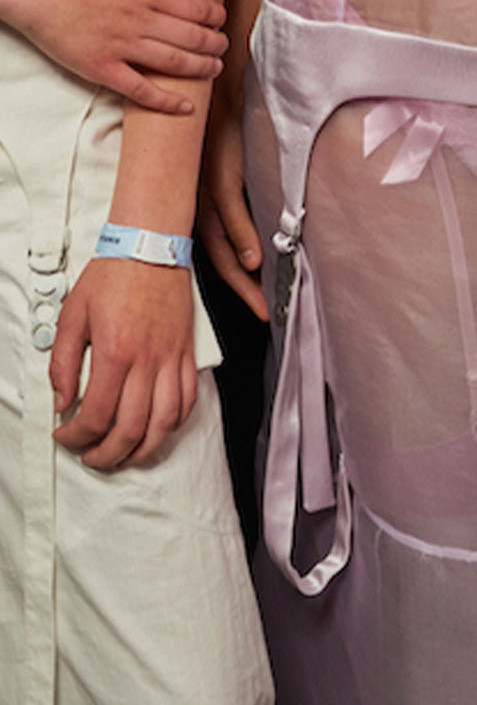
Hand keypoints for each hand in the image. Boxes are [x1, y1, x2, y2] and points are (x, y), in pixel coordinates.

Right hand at [3, 0, 227, 112]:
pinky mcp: (103, 68)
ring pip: (174, 63)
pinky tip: (186, 107)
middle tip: (223, 47)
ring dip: (201, 68)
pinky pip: (141, 91)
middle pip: (191, 37)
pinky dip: (166, 102)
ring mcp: (123, 46)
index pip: (194, 7)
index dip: (214, 15)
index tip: (221, 20)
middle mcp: (140, 20)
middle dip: (214, 44)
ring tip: (215, 70)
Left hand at [50, 259, 198, 468]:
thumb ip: (63, 362)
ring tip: (124, 455)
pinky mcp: (186, 356)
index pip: (95, 414)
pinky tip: (157, 430)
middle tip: (91, 456)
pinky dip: (173, 425)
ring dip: (143, 449)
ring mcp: (170, 361)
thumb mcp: (72, 316)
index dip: (77, 436)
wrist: (150, 249)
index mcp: (114, 352)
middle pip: (130, 429)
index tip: (66, 436)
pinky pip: (187, 402)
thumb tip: (62, 400)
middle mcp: (146, 362)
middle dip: (107, 453)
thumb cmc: (113, 276)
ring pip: (163, 424)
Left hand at [199, 87, 267, 320]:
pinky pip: (230, 209)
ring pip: (221, 241)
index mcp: (205, 201)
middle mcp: (201, 198)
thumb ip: (247, 198)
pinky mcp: (221, 169)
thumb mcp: (237, 166)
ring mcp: (209, 186)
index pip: (218, 252)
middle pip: (218, 255)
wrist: (227, 84)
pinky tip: (256, 258)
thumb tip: (268, 227)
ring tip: (261, 298)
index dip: (236, 281)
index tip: (258, 305)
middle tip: (263, 312)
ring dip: (242, 272)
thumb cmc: (234, 124)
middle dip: (240, 288)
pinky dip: (243, 236)